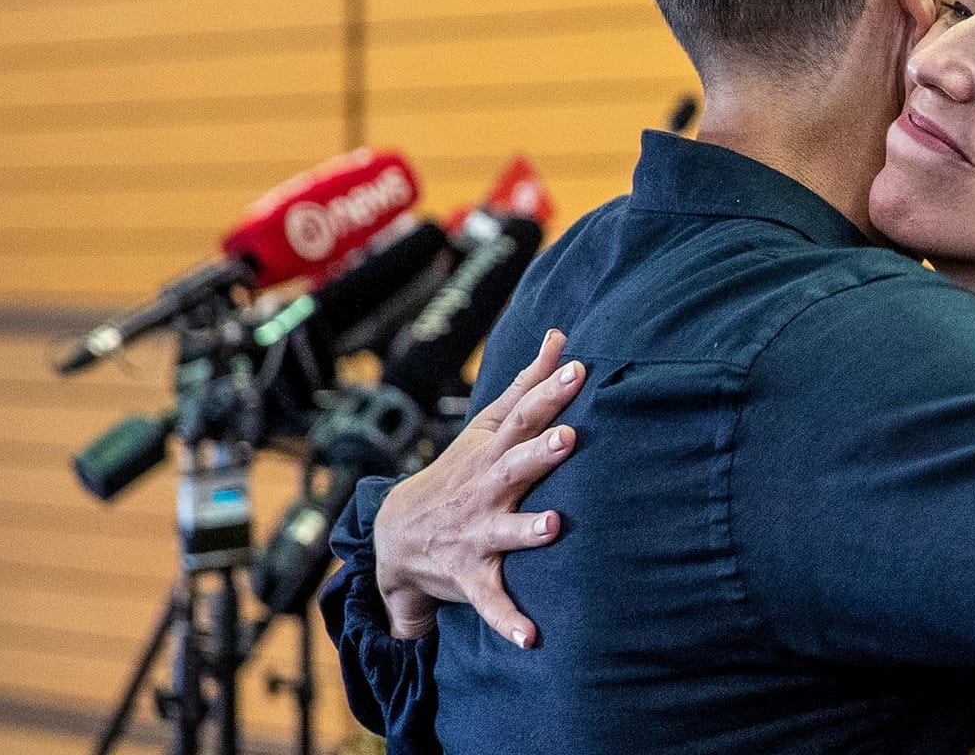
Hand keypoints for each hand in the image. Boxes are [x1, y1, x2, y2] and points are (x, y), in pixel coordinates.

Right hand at [373, 329, 584, 645]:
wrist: (397, 535)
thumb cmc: (461, 472)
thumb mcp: (487, 425)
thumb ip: (527, 383)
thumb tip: (561, 335)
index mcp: (492, 453)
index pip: (523, 415)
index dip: (549, 392)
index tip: (577, 368)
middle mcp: (485, 490)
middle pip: (514, 466)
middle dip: (539, 452)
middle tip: (568, 437)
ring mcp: (476, 533)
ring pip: (503, 531)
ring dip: (526, 530)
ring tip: (555, 526)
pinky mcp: (473, 575)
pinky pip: (491, 601)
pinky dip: (508, 621)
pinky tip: (532, 638)